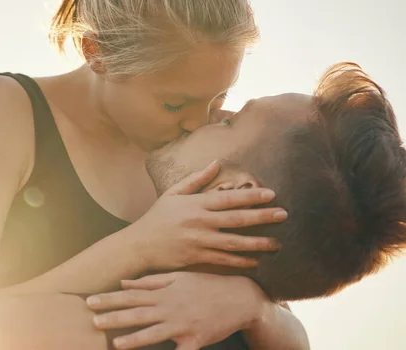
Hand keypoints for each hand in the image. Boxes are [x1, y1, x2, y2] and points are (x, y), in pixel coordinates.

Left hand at [87, 272, 265, 349]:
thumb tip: (124, 282)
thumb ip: (151, 281)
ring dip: (133, 339)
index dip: (109, 298)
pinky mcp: (196, 340)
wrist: (240, 297)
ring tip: (115, 343)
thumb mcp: (179, 277)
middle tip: (93, 321)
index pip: (131, 295)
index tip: (91, 301)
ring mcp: (183, 325)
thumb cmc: (206, 285)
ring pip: (154, 333)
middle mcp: (171, 308)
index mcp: (165, 292)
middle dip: (114, 317)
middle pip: (137, 313)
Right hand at [128, 162, 286, 270]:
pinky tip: (256, 261)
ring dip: (257, 243)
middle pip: (236, 219)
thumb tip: (216, 163)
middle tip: (284, 215)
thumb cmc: (157, 217)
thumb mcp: (173, 193)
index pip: (228, 198)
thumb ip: (196, 179)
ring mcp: (198, 241)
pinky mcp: (196, 258)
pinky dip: (240, 261)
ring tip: (277, 243)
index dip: (251, 196)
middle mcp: (199, 222)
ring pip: (233, 243)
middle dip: (262, 217)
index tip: (271, 194)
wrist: (139, 245)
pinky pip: (223, 261)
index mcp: (195, 204)